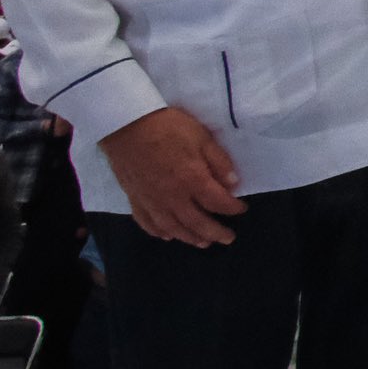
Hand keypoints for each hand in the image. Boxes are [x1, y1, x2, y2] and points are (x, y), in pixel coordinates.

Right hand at [100, 108, 244, 246]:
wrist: (125, 125)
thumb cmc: (168, 127)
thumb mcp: (202, 137)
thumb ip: (218, 161)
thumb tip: (233, 183)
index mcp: (192, 180)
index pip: (217, 202)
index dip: (232, 208)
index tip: (242, 209)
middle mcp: (172, 197)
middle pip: (197, 222)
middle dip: (215, 232)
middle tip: (228, 238)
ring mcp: (151, 201)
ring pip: (172, 228)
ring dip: (190, 238)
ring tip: (203, 243)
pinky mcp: (134, 199)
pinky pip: (147, 223)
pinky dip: (159, 232)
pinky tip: (167, 236)